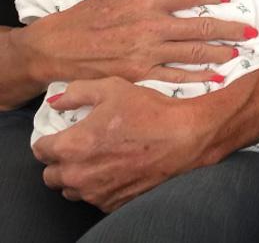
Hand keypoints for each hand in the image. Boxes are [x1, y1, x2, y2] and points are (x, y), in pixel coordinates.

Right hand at [14, 0, 249, 87]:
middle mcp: (152, 25)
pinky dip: (200, 77)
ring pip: (195, 52)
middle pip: (202, 26)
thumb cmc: (89, 15)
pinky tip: (217, 77)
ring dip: (222, 52)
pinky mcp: (141, 75)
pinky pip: (177, 77)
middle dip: (231, 28)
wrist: (57, 47)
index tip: (228, 0)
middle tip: (251, 31)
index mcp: (148, 0)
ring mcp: (148, 53)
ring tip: (241, 52)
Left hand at [32, 77, 210, 211]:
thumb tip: (56, 102)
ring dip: (78, 174)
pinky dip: (99, 184)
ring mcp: (97, 193)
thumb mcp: (113, 88)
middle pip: (51, 174)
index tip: (63, 131)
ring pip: (71, 188)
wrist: (185, 137)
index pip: (40, 149)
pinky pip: (95, 196)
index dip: (50, 138)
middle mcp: (79, 175)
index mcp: (73, 146)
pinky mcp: (114, 202)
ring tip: (99, 155)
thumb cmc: (150, 111)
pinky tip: (116, 166)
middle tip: (80, 143)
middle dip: (61, 159)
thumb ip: (77, 92)